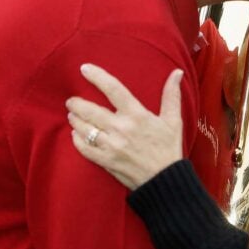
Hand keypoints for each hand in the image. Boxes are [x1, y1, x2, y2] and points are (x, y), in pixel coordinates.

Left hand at [67, 64, 184, 190]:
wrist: (165, 180)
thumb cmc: (169, 148)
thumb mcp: (173, 120)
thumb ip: (171, 95)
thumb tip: (177, 72)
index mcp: (137, 115)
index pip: (113, 89)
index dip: (97, 76)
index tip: (84, 68)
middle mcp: (122, 128)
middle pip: (91, 110)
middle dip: (76, 103)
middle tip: (71, 100)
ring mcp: (112, 146)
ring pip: (85, 128)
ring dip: (75, 120)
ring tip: (72, 115)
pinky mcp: (106, 161)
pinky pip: (84, 148)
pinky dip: (77, 140)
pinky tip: (76, 134)